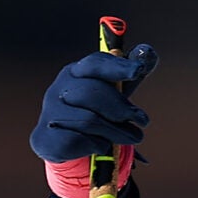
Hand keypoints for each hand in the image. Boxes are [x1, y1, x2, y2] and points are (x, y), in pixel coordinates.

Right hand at [29, 45, 157, 165]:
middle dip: (122, 107)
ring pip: (89, 120)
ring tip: (134, 137)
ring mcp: (51, 113)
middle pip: (92, 92)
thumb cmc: (93, 113)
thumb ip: (127, 77)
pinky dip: (99, 145)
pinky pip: (80, 140)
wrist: (63, 145)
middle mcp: (58, 89)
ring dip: (118, 131)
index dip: (117, 66)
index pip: (94, 64)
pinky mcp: (48, 137)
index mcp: (75, 73)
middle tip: (143, 120)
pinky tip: (104, 145)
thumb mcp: (111, 94)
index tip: (138, 70)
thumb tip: (149, 52)